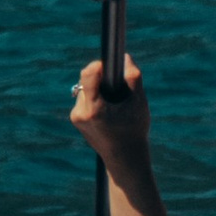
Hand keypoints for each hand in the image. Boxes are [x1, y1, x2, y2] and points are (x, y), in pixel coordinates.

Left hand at [68, 49, 150, 166]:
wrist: (124, 158)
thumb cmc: (134, 130)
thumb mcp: (139, 102)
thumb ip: (133, 77)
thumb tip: (124, 57)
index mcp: (94, 109)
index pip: (89, 73)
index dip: (101, 65)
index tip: (112, 67)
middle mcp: (80, 113)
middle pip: (87, 78)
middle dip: (102, 77)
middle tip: (116, 85)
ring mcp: (76, 117)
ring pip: (86, 87)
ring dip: (99, 88)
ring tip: (114, 100)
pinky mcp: (76, 119)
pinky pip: (85, 98)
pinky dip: (96, 97)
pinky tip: (108, 108)